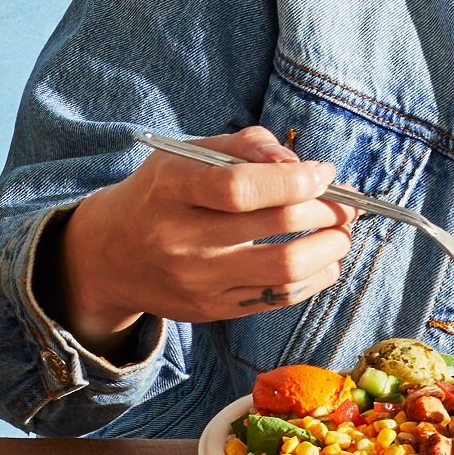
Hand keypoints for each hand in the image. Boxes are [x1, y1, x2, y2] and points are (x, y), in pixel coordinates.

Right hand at [52, 128, 357, 347]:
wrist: (109, 257)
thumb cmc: (160, 194)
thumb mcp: (186, 154)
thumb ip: (245, 146)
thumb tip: (302, 165)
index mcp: (171, 189)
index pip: (241, 187)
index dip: (295, 180)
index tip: (323, 173)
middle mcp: (179, 239)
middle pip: (275, 225)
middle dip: (328, 211)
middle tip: (345, 204)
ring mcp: (195, 280)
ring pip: (286, 269)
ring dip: (331, 248)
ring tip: (340, 233)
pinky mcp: (209, 308)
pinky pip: (278, 297)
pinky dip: (315, 277)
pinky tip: (322, 260)